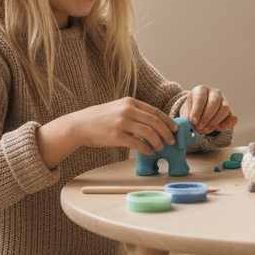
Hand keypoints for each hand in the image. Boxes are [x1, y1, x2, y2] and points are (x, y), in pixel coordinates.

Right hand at [38, 97, 178, 168]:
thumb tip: (155, 124)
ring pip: (149, 132)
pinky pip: (137, 143)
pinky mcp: (116, 136)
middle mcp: (127, 110)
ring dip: (158, 141)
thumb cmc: (101, 119)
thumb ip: (135, 112)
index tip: (175, 129)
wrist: (79, 125)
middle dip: (166, 132)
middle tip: (171, 141)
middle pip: (155, 122)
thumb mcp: (119, 108)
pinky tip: (149, 151)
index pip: (155, 111)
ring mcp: (121, 123)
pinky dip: (146, 148)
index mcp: (130, 102)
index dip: (167, 121)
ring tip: (160, 147)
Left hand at [181, 85, 237, 135]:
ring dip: (214, 122)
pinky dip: (227, 124)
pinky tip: (218, 129)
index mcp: (201, 90)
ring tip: (205, 130)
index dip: (197, 110)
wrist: (199, 113)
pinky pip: (233, 117)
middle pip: (214, 102)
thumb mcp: (186, 112)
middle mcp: (214, 93)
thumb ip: (186, 118)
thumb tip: (188, 126)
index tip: (193, 121)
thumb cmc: (191, 111)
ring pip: (224, 109)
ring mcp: (224, 101)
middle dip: (206, 117)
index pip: (200, 97)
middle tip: (199, 128)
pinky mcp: (230, 111)